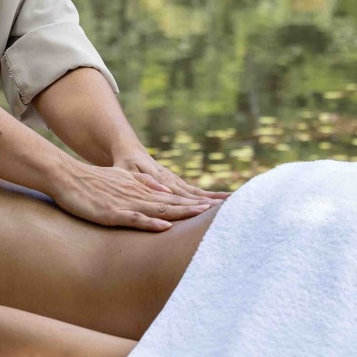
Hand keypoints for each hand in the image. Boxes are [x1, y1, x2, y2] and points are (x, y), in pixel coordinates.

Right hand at [49, 160, 214, 231]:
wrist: (67, 177)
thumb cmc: (93, 182)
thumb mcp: (122, 180)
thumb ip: (143, 184)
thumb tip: (166, 190)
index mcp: (142, 189)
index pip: (173, 197)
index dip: (194, 202)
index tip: (214, 206)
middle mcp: (138, 195)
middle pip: (172, 203)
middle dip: (196, 208)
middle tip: (220, 211)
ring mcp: (126, 204)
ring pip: (159, 209)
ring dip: (181, 212)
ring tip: (203, 215)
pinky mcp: (112, 213)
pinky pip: (135, 218)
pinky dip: (151, 222)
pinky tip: (165, 225)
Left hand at [113, 149, 231, 201]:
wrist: (129, 150)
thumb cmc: (124, 162)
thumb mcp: (126, 171)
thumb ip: (141, 180)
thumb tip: (165, 190)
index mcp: (160, 178)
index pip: (181, 194)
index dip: (196, 202)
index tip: (212, 207)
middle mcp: (171, 179)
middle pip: (194, 193)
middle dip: (212, 199)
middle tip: (231, 205)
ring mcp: (175, 180)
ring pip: (196, 191)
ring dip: (213, 196)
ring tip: (232, 201)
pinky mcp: (176, 181)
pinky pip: (193, 190)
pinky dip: (206, 195)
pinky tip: (218, 200)